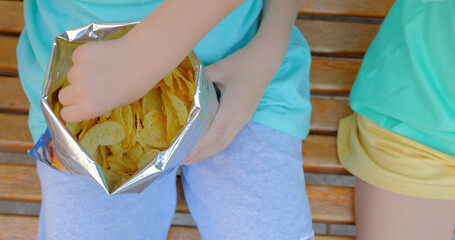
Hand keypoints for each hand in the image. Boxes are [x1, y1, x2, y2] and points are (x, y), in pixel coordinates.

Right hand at [58, 37, 152, 121]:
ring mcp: (77, 71)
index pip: (66, 115)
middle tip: (88, 87)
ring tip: (102, 69)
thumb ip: (97, 104)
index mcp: (90, 108)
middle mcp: (80, 92)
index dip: (71, 110)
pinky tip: (102, 56)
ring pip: (71, 76)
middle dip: (72, 93)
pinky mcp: (79, 54)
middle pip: (63, 96)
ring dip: (81, 74)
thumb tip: (86, 100)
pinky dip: (85, 58)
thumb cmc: (137, 83)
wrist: (143, 57)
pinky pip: (76, 59)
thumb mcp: (118, 102)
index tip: (75, 106)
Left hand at [181, 45, 273, 164]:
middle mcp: (240, 116)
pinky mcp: (244, 117)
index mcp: (233, 105)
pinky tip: (205, 147)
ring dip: (208, 152)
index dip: (202, 143)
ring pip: (225, 142)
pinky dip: (216, 145)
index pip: (216, 130)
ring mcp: (243, 118)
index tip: (188, 152)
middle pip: (220, 142)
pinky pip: (229, 136)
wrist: (265, 61)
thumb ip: (201, 79)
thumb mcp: (219, 68)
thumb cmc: (242, 63)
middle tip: (182, 161)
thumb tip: (183, 88)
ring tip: (191, 159)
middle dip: (201, 154)